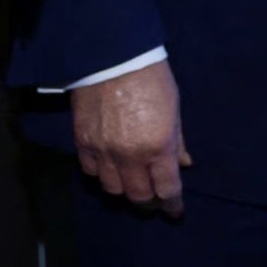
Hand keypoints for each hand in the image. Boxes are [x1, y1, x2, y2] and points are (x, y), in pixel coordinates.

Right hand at [70, 59, 190, 217]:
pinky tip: (109, 168)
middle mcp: (130, 156)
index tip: (175, 211)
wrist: (113, 55)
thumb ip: (177, 140)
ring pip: (113, 189)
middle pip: (139, 196)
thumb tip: (183, 164)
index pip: (167, 189)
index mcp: (158, 147)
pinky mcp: (83, 142)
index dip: (172, 205)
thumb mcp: (174, 108)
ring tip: (131, 185)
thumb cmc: (151, 78)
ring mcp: (104, 151)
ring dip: (125, 191)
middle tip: (154, 200)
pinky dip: (102, 174)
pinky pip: (91, 172)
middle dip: (150, 203)